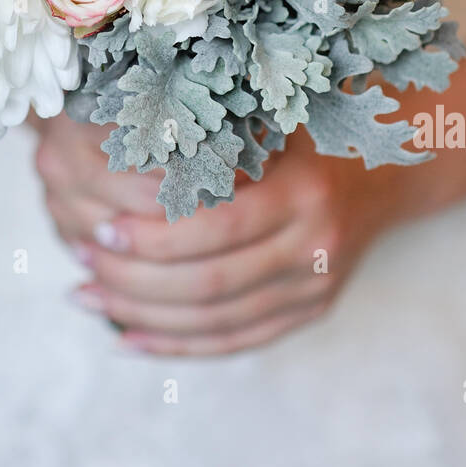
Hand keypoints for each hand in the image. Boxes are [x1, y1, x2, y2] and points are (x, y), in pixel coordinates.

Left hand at [34, 113, 418, 355]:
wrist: (385, 169)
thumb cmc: (305, 132)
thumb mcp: (266, 120)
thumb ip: (208, 140)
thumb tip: (115, 151)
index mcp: (302, 190)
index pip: (215, 229)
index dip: (151, 237)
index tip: (99, 230)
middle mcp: (315, 245)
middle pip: (210, 284)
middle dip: (135, 281)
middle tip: (80, 266)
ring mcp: (317, 286)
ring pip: (217, 321)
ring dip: (144, 317)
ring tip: (88, 300)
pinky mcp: (311, 312)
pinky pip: (236, 342)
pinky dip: (178, 345)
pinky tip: (128, 337)